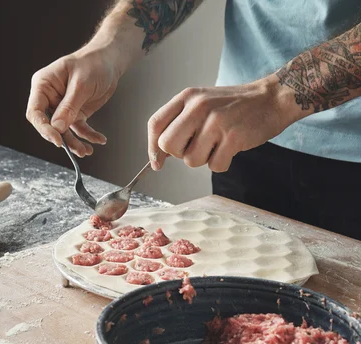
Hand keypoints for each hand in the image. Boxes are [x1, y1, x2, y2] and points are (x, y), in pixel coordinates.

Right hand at [26, 47, 118, 156]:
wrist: (110, 61)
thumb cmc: (93, 63)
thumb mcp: (81, 85)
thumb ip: (69, 107)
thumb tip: (57, 128)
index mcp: (44, 85)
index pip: (36, 112)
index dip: (44, 128)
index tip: (57, 140)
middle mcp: (51, 98)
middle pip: (50, 126)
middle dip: (63, 139)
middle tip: (77, 149)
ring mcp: (63, 107)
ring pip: (65, 131)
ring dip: (76, 143)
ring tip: (87, 151)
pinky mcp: (76, 113)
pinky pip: (80, 129)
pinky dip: (89, 136)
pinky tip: (99, 140)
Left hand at [147, 78, 291, 171]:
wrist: (271, 98)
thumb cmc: (234, 106)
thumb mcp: (202, 102)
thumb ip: (180, 122)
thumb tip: (158, 155)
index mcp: (188, 97)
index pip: (155, 124)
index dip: (152, 148)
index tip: (157, 163)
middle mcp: (198, 107)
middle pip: (168, 145)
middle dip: (180, 154)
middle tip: (197, 147)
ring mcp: (216, 122)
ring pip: (191, 160)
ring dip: (203, 160)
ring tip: (218, 144)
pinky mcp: (233, 138)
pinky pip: (214, 166)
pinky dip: (222, 163)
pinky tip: (230, 149)